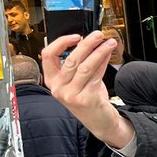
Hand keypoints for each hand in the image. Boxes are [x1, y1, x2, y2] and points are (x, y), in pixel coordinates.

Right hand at [42, 32, 134, 148]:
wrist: (98, 121)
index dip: (61, 42)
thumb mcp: (76, 81)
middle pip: (71, 59)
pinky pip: (96, 75)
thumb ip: (78, 64)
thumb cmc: (87, 98)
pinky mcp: (86, 99)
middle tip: (98, 35)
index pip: (48, 55)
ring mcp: (71, 95)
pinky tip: (108, 56)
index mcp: (51, 80)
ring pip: (85, 66)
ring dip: (99, 52)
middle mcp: (58, 88)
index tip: (76, 36)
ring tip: (108, 43)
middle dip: (87, 44)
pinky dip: (103, 63)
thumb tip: (88, 42)